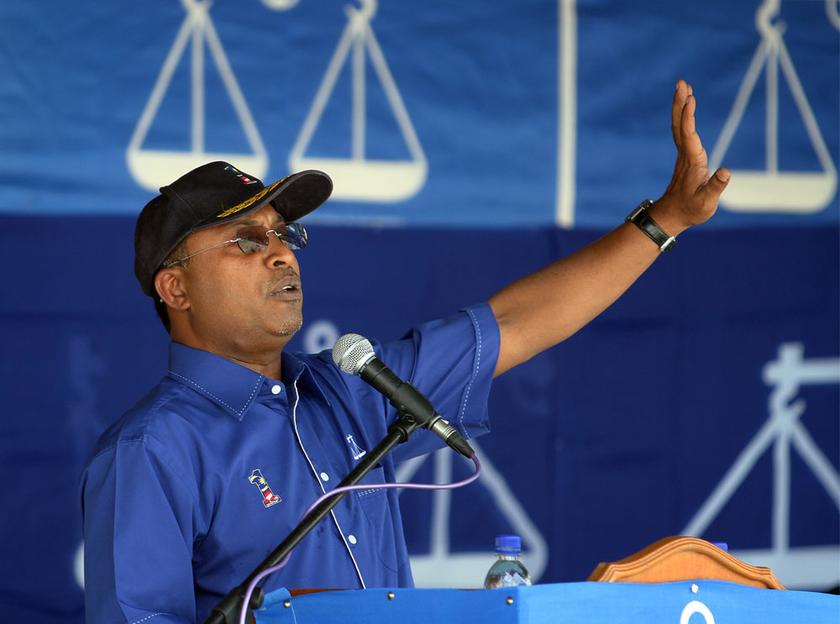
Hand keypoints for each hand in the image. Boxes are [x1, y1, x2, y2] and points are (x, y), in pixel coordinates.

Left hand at [651, 80, 730, 235]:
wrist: (673, 215)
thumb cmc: (691, 209)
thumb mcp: (707, 203)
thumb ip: (716, 187)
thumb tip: (726, 171)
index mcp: (692, 162)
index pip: (689, 134)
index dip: (688, 117)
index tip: (690, 99)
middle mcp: (685, 154)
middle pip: (680, 124)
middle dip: (681, 103)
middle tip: (681, 82)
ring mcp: (683, 154)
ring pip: (680, 126)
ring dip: (681, 106)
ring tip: (684, 87)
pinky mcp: (685, 156)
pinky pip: (683, 131)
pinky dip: (684, 117)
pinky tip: (686, 108)